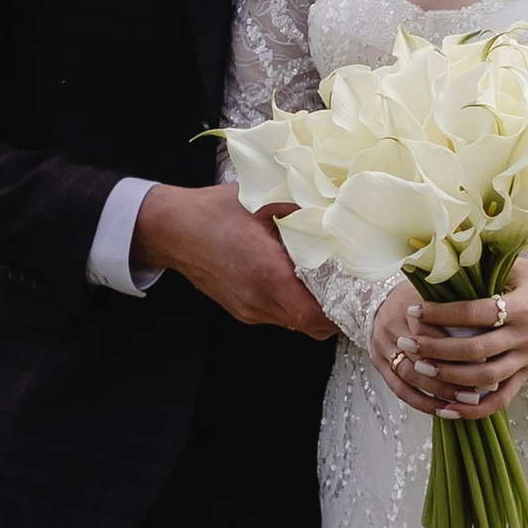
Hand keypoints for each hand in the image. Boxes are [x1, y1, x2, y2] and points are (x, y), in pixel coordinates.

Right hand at [132, 183, 336, 337]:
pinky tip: (294, 279)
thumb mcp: (261, 201)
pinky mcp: (240, 309)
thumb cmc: (212, 213)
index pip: (314, 317)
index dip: (340, 312)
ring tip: (322, 279)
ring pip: (294, 323)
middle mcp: (258, 300)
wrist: (171, 230)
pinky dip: (292, 303)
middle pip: (310, 326)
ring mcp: (248, 309)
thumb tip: (336, 206)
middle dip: (332, 310)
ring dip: (312, 307)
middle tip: (347, 286)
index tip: (356, 294)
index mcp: (267, 274)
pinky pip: (277, 315)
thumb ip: (301, 207)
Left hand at [371, 258, 527, 417]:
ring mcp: (526, 360)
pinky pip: (501, 399)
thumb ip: (487, 269)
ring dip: (450, 378)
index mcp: (520, 307)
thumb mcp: (520, 268)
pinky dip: (474, 409)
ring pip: (485, 378)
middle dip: (437, 348)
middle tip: (408, 343)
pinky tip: (447, 409)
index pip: (474, 313)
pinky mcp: (527, 376)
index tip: (415, 310)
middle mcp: (524, 337)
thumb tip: (445, 266)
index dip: (441, 313)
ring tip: (421, 370)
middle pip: (475, 350)